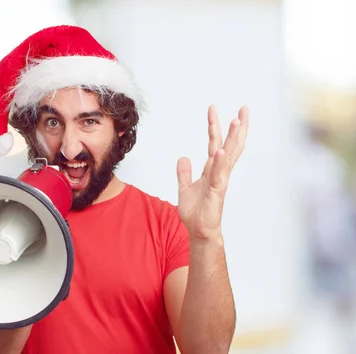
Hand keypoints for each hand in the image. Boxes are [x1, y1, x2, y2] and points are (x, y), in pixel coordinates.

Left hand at [176, 105, 248, 239]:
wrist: (198, 231)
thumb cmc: (196, 212)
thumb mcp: (184, 188)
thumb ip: (184, 173)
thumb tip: (183, 157)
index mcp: (211, 169)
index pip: (215, 143)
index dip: (215, 126)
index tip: (214, 109)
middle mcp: (219, 172)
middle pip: (230, 145)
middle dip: (237, 127)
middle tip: (244, 108)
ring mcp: (220, 181)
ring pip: (229, 156)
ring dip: (233, 138)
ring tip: (237, 120)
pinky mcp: (216, 192)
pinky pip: (218, 174)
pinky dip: (219, 162)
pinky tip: (220, 150)